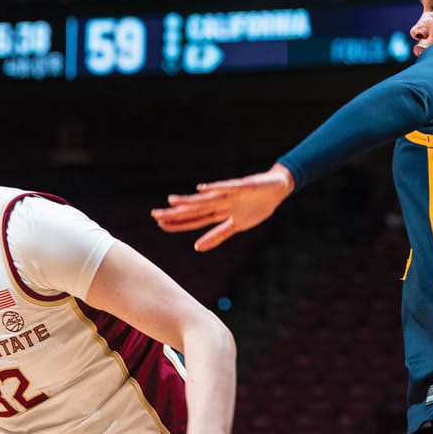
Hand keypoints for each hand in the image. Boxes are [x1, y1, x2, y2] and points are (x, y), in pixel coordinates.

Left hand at [151, 163, 294, 251]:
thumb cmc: (256, 206)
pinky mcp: (242, 186)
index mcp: (218, 212)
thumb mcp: (236, 225)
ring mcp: (229, 194)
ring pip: (206, 199)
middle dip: (176, 213)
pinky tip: (202, 189)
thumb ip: (217, 235)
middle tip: (154, 215)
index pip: (194, 219)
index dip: (178, 223)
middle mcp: (220, 202)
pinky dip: (214, 189)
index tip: (159, 225)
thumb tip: (197, 247)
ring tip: (172, 201)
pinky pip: (226, 188)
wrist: (278, 188)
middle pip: (195, 210)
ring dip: (190, 201)